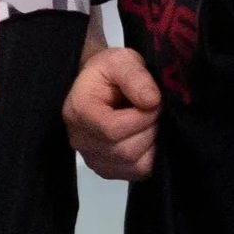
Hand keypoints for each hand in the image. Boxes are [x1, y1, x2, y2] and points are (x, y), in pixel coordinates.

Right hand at [65, 46, 159, 181]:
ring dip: (152, 143)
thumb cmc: (108, 73)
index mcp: (78, 112)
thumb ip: (135, 76)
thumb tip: (151, 101)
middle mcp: (80, 140)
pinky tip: (147, 137)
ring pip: (134, 165)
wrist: (99, 86)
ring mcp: (92, 159)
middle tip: (155, 111)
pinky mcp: (107, 170)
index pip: (112, 129)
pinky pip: (137, 173)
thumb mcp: (122, 60)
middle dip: (149, 130)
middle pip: (125, 150)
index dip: (141, 118)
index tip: (153, 101)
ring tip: (150, 123)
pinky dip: (150, 156)